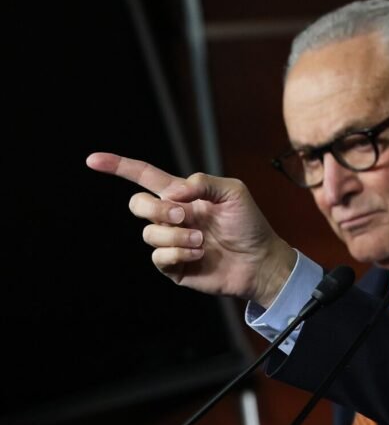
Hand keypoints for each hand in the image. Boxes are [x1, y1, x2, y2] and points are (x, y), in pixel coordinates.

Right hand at [86, 152, 296, 306]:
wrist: (260, 260)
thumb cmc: (249, 224)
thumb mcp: (233, 192)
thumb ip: (203, 182)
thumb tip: (171, 192)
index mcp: (182, 195)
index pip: (144, 177)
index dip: (118, 167)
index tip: (93, 159)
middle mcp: (172, 217)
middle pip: (137, 204)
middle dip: (156, 208)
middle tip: (184, 215)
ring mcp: (170, 241)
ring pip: (148, 233)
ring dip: (176, 234)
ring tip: (202, 239)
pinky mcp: (173, 265)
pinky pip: (158, 256)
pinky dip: (178, 252)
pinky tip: (199, 253)